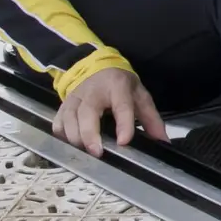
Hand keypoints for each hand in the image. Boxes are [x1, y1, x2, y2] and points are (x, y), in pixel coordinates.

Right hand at [53, 67, 167, 157]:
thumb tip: (163, 141)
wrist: (95, 66)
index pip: (122, 105)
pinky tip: (71, 147)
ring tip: (86, 154)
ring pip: (69, 119)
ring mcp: (75, 98)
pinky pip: (58, 123)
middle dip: (90, 135)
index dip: (123, 124)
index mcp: (117, 86)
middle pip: (87, 113)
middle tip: (98, 153)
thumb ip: (151, 119)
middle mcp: (93, 91)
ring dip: (76, 139)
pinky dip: (62, 137)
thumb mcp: (139, 96)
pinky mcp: (63, 105)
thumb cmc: (119, 85)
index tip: (124, 141)